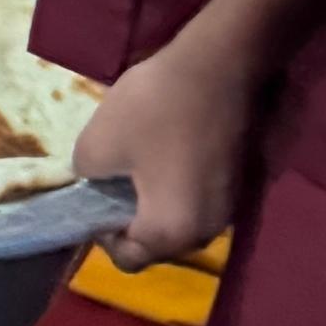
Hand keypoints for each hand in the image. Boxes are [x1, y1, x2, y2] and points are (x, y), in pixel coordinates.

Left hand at [76, 31, 250, 267]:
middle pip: (157, 244)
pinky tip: (165, 150)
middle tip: (110, 180)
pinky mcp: (239, 182)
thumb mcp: (97, 142)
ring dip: (154, 200)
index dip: (102, 236)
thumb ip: (86, 176)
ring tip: (136, 162)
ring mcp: (229, 207)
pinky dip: (178, 185)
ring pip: (179, 220)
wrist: (221, 65)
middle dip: (129, 218)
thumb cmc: (157, 108)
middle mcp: (208, 231)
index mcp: (172, 232)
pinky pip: (197, 198)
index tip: (93, 198)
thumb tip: (96, 181)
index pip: (128, 259)